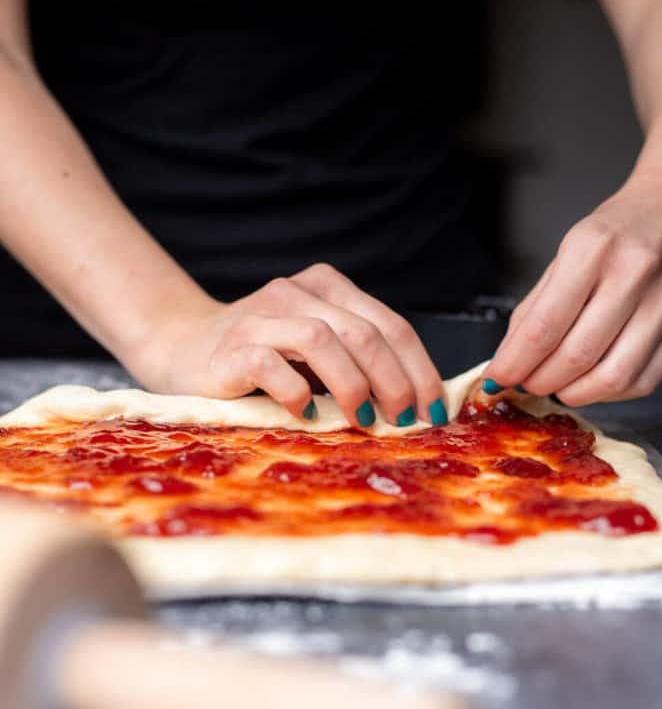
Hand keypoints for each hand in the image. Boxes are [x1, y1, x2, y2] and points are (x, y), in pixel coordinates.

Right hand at [140, 263, 445, 427]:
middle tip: (404, 420)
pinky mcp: (231, 349)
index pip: (389, 324)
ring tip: (362, 420)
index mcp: (326, 288)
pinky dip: (295, 392)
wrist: (181, 348)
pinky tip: (305, 414)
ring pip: (322, 340)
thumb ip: (357, 361)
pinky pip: (271, 365)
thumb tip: (415, 405)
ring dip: (352, 385)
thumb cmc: (260, 357)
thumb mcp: (315, 351)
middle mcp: (295, 294)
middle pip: (364, 332)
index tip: (433, 409)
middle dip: (395, 381)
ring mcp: (260, 317)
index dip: (419, 368)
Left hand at [484, 141, 661, 404]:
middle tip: (526, 383)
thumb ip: (535, 308)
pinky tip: (592, 382)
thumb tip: (509, 358)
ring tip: (557, 386)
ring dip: (575, 393)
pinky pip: (643, 380)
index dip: (515, 362)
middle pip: (576, 355)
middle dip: (540, 381)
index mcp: (593, 249)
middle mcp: (634, 274)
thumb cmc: (618, 232)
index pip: (544, 326)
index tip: (499, 376)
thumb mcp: (566, 254)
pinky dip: (610, 393)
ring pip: (613, 377)